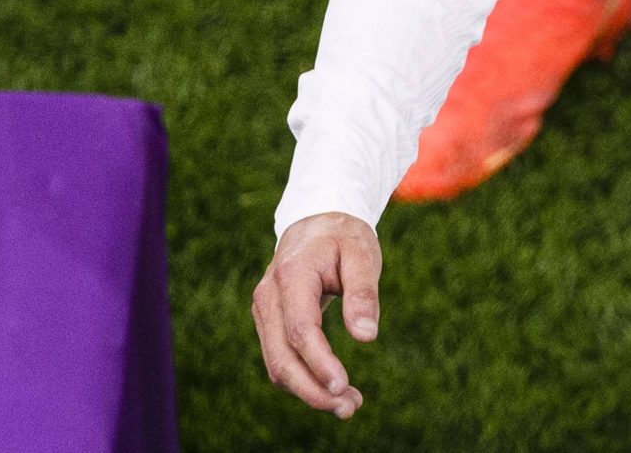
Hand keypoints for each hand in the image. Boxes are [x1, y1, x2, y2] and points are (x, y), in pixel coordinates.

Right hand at [251, 212, 381, 418]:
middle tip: (350, 408)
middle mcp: (269, 297)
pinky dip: (303, 379)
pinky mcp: (269, 322)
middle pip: (281, 357)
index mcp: (292, 275)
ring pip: (277, 364)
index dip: (319, 362)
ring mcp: (264, 311)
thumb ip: (363, 293)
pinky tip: (333, 389)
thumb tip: (366, 337)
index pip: (300, 329)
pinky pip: (280, 359)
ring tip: (349, 405)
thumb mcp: (362, 254)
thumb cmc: (343, 237)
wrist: (315, 222)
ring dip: (309, 391)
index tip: (343, 385)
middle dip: (313, 389)